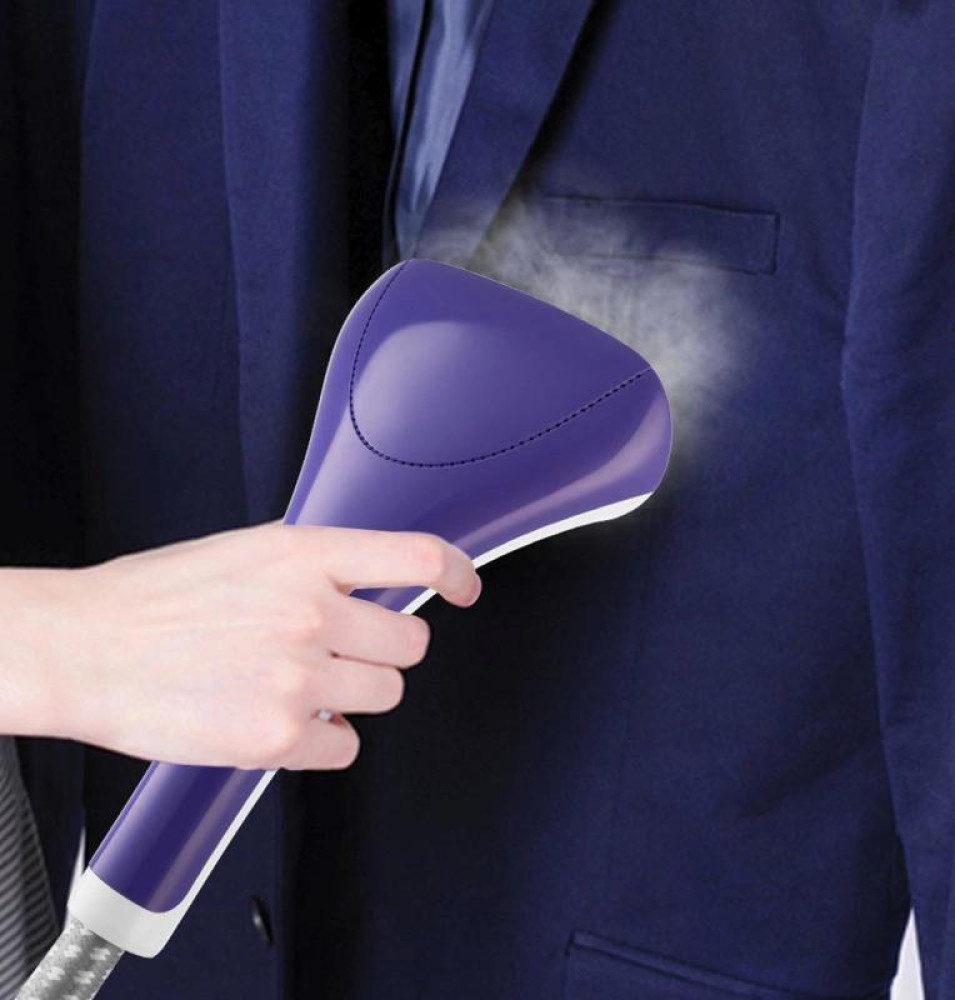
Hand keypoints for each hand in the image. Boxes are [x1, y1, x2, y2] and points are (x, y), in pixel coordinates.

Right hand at [0, 524, 480, 768]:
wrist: (84, 648)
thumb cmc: (153, 600)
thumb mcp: (246, 553)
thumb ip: (316, 567)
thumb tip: (369, 587)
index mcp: (304, 555)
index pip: (417, 556)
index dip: (457, 573)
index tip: (465, 588)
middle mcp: (310, 610)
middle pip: (409, 643)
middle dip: (380, 651)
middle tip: (338, 653)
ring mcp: (298, 675)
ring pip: (384, 694)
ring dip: (352, 695)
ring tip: (294, 684)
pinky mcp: (278, 736)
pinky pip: (345, 747)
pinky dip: (321, 741)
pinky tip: (278, 721)